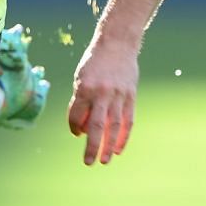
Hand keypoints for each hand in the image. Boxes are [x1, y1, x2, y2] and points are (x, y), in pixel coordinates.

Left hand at [66, 37, 138, 165]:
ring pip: (113, 125)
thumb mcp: (81, 78)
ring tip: (105, 160)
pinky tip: (118, 149)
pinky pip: (128, 120)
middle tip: (88, 162)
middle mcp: (101, 93)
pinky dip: (123, 136)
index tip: (77, 133)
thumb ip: (80, 102)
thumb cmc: (94, 62)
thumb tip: (82, 129)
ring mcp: (118, 95)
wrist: (117, 42)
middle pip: (96, 126)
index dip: (74, 127)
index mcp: (85, 88)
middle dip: (92, 146)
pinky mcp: (131, 95)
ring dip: (109, 145)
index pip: (77, 116)